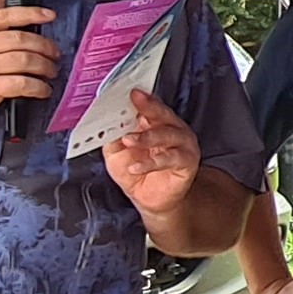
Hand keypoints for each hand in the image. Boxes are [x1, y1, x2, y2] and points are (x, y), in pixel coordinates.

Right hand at [0, 5, 57, 133]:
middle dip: (44, 45)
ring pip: (24, 60)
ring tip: (50, 71)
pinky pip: (21, 85)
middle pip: (20, 39)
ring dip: (44, 66)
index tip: (49, 15)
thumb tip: (12, 34)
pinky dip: (37, 87)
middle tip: (53, 53)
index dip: (31, 13)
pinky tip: (42, 90)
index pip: (4, 16)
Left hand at [100, 89, 205, 221]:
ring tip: (129, 141)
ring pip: (168, 134)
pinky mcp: (188, 161)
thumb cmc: (136, 173)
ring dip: (147, 136)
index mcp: (154, 121)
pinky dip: (152, 162)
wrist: (151, 201)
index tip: (128, 92)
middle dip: (148, 106)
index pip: (147, 104)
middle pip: (161, 113)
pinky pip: (171, 158)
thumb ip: (112, 136)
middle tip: (135, 101)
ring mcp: (182, 144)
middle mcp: (171, 128)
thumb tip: (105, 121)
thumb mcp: (115, 152)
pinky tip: (137, 167)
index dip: (138, 98)